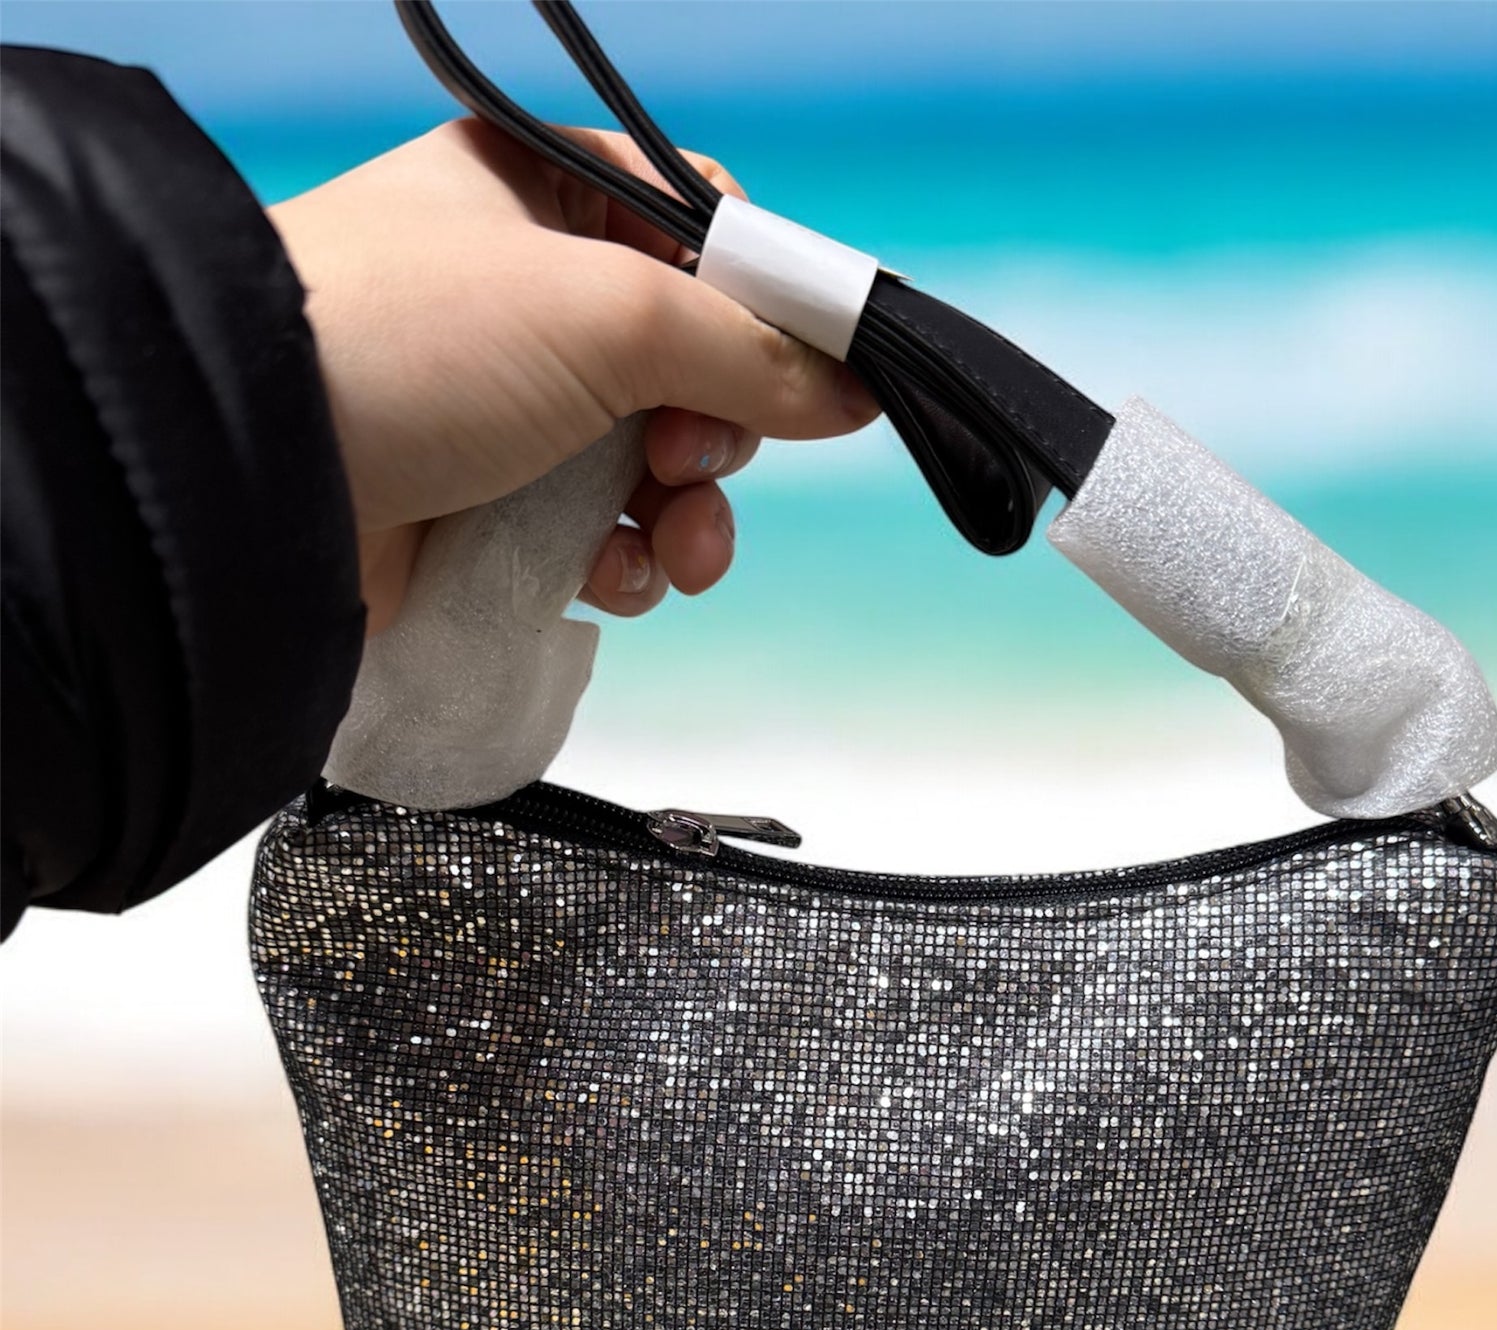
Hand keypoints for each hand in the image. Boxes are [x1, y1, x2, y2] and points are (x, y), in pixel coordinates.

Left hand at [268, 119, 877, 632]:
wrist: (255, 475)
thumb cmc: (406, 342)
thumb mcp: (608, 311)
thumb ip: (748, 350)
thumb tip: (850, 386)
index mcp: (541, 193)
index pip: (695, 228)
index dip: (761, 300)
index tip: (806, 368)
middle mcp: (524, 293)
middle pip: (690, 365)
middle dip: (719, 435)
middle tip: (693, 462)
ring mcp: (504, 406)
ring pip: (654, 466)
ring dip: (689, 517)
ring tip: (679, 551)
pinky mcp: (486, 505)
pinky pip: (599, 535)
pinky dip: (625, 564)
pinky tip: (613, 578)